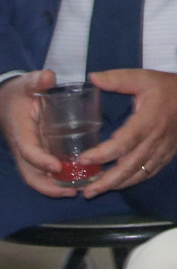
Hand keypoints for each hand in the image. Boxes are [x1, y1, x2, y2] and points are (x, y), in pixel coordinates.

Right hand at [0, 71, 71, 197]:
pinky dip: (58, 180)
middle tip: (72, 191)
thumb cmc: (18, 94)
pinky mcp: (37, 155)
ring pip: (37, 177)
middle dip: (48, 186)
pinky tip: (77, 182)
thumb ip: (36, 81)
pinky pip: (44, 172)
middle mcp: (23, 148)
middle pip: (30, 174)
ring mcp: (29, 154)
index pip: (28, 151)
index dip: (40, 160)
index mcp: (20, 132)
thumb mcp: (25, 84)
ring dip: (55, 187)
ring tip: (78, 191)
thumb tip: (49, 77)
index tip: (57, 166)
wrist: (6, 102)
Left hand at [77, 69, 176, 196]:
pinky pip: (149, 173)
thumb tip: (92, 78)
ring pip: (138, 174)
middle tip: (85, 190)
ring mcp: (162, 150)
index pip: (123, 144)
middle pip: (129, 167)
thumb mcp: (143, 77)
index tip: (83, 159)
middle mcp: (154, 140)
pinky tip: (119, 184)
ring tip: (95, 191)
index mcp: (147, 121)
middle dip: (106, 181)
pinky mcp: (167, 155)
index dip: (102, 154)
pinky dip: (133, 181)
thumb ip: (117, 79)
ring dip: (117, 185)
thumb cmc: (169, 88)